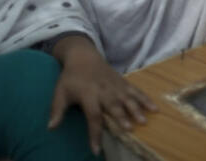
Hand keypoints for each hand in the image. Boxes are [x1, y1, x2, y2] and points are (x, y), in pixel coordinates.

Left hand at [50, 35, 156, 154]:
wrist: (83, 56)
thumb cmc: (71, 78)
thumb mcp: (60, 93)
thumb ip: (57, 110)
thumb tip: (50, 128)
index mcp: (88, 95)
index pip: (93, 116)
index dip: (95, 133)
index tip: (97, 149)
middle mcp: (104, 91)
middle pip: (114, 106)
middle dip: (122, 118)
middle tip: (129, 130)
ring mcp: (116, 86)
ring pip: (128, 98)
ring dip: (136, 109)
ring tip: (143, 121)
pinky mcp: (123, 82)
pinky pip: (136, 91)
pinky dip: (145, 99)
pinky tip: (154, 108)